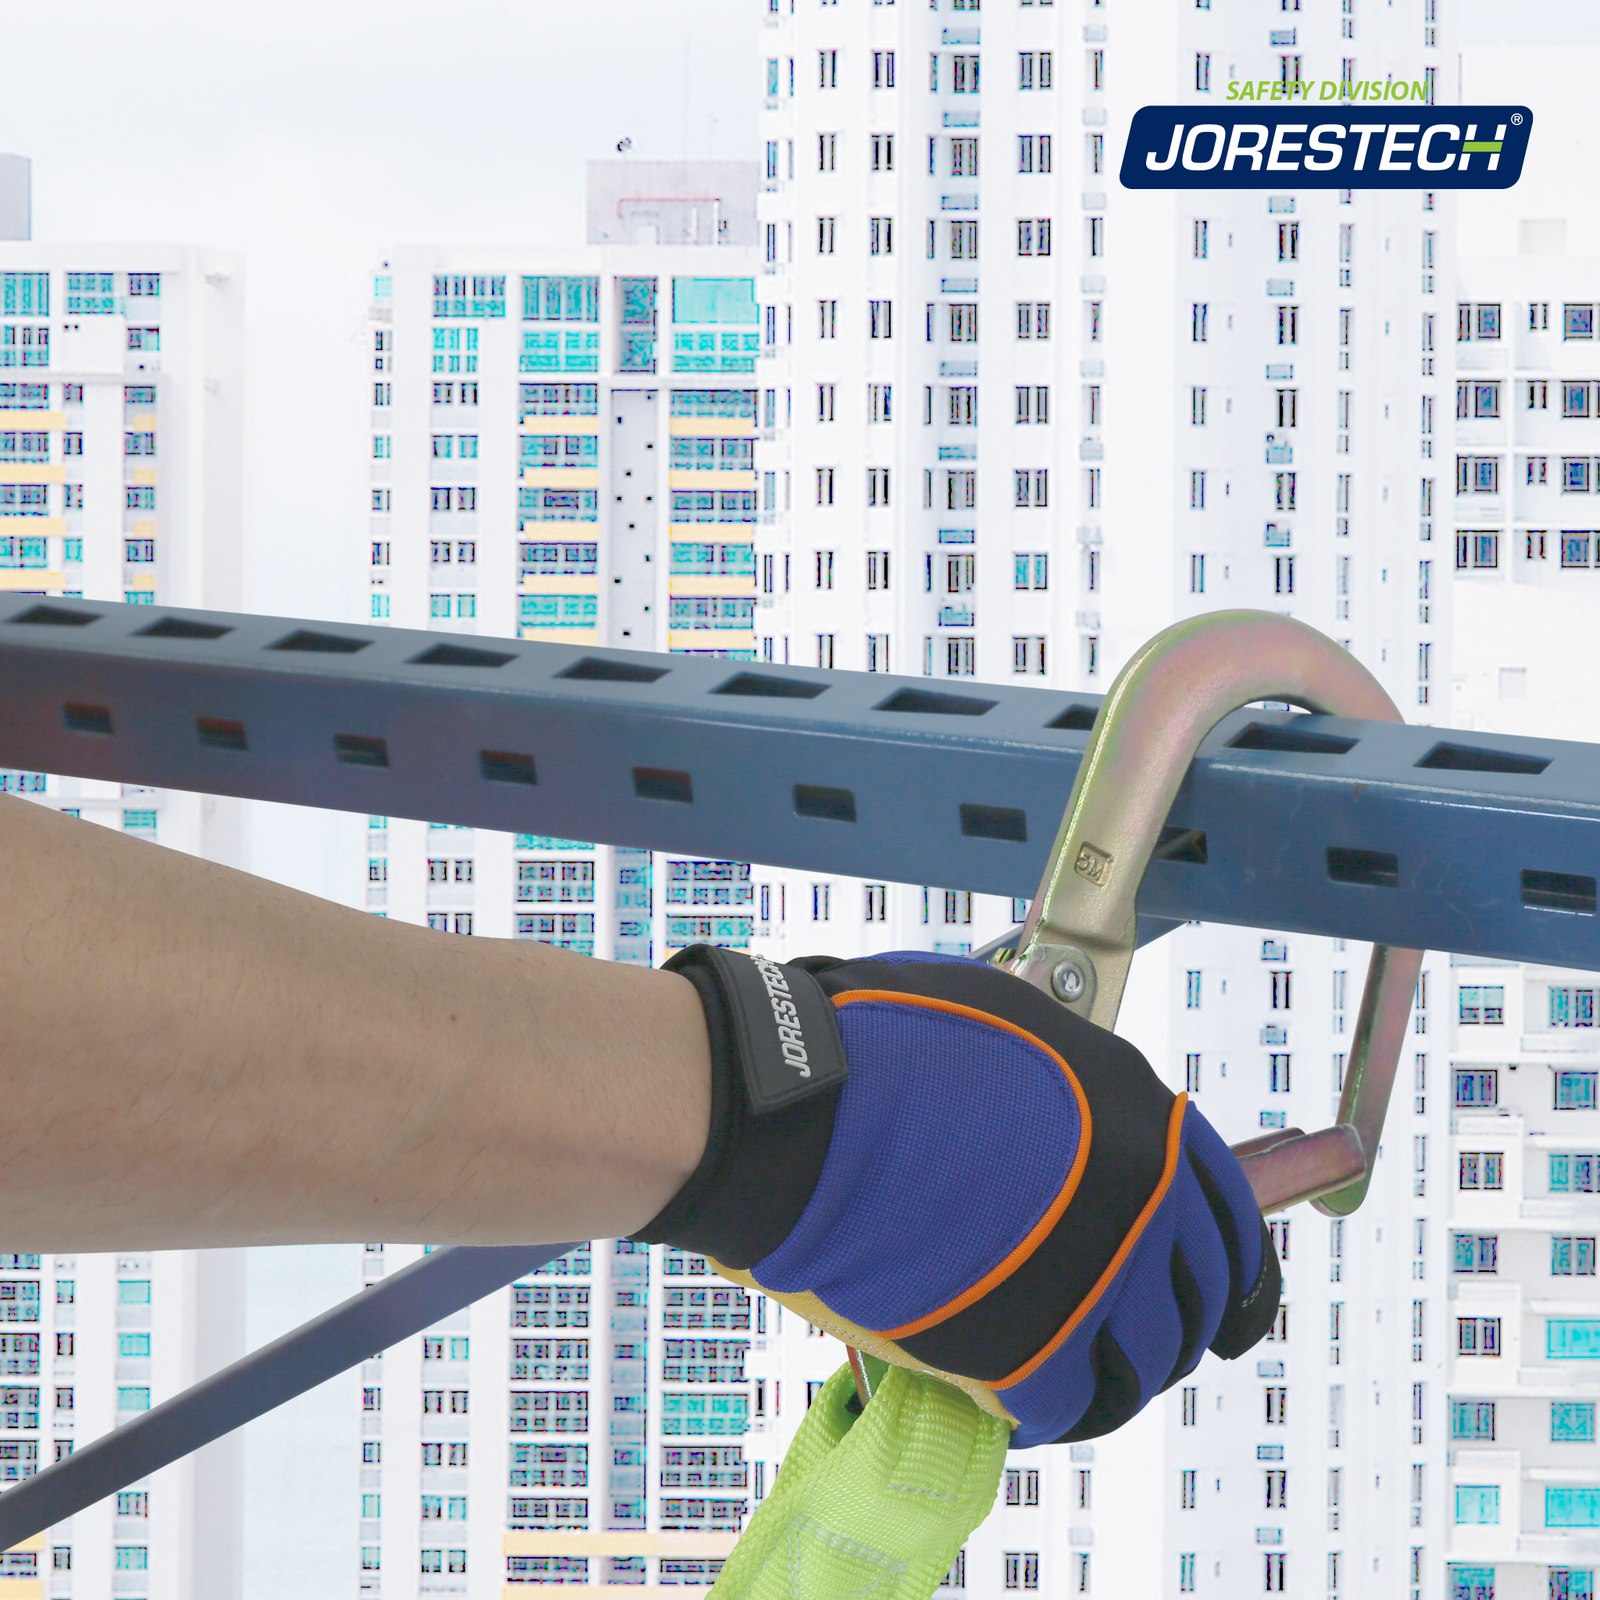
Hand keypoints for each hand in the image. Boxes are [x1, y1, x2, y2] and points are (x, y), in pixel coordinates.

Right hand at [638, 947, 1279, 1445]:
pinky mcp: (1031, 1351)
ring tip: (1070, 1368)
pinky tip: (1026, 1395)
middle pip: (1197, 1296)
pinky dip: (1059, 1406)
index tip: (1220, 1291)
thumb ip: (1066, 1079)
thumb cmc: (879, 1045)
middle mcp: (1141, 1200)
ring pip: (1145, 1361)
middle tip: (1126, 1333)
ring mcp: (1093, 1276)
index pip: (1229, 1214)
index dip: (1227, 1261)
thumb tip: (1071, 1107)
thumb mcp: (1002, 1023)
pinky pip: (1076, 1403)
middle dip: (1172, 1318)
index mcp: (1140, 1115)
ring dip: (1115, 1369)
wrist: (800, 1110)